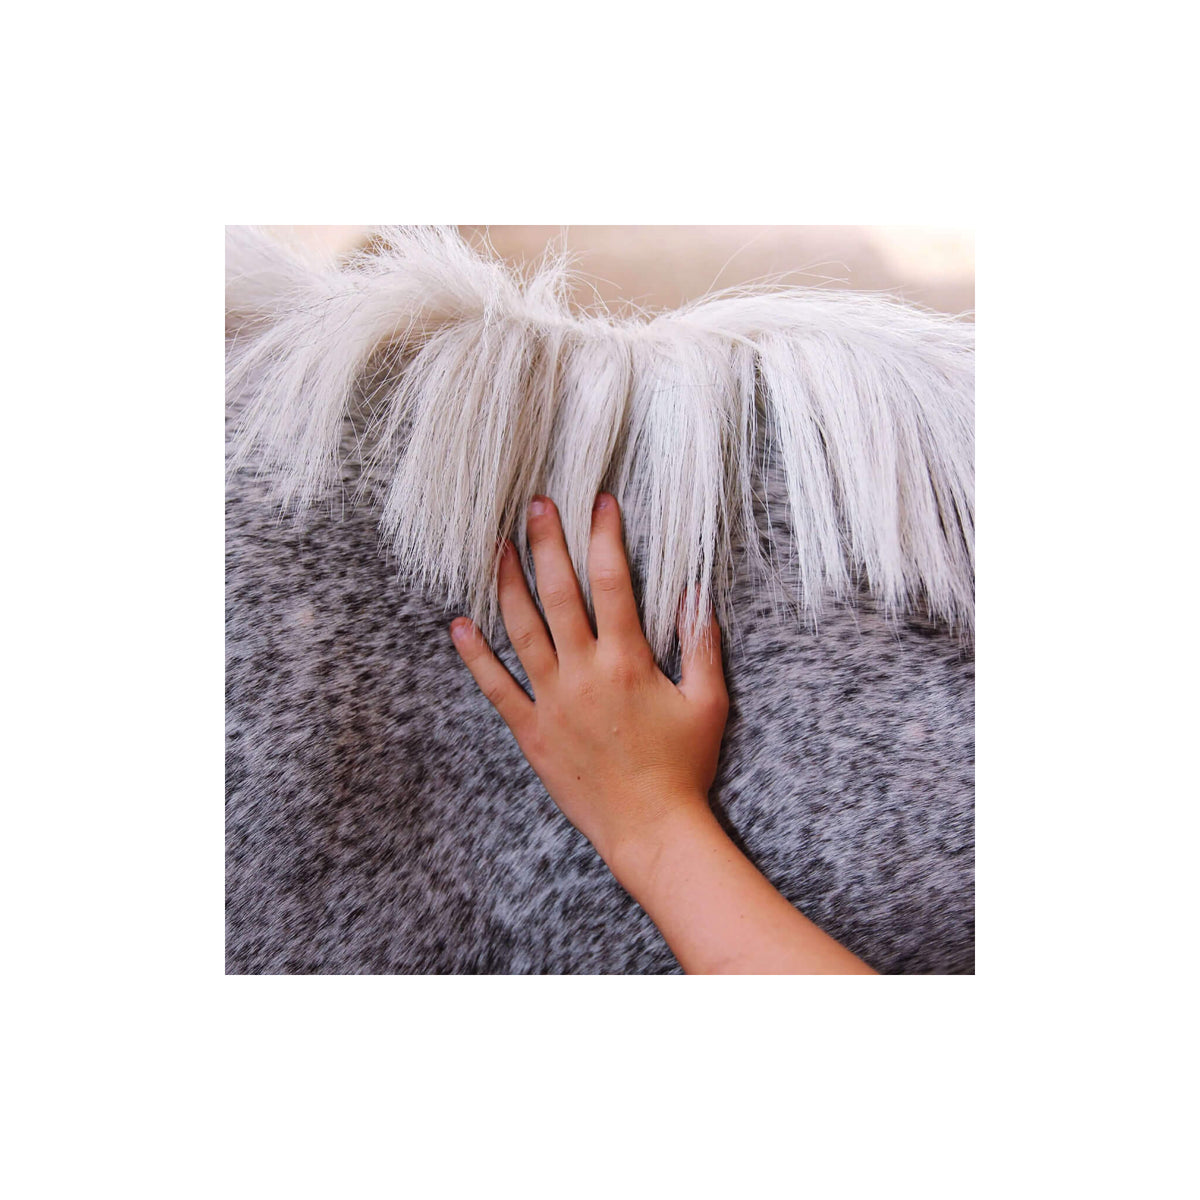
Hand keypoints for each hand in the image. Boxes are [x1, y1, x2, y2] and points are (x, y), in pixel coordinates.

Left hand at [450, 492, 727, 864]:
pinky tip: (459, 625)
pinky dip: (476, 656)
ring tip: (497, 547)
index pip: (613, 582)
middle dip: (547, 544)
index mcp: (627, 661)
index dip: (604, 537)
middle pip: (559, 594)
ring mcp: (552, 701)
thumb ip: (700, 645)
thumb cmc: (684, 767)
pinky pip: (496, 687)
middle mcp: (584, 672)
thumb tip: (694, 593)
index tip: (599, 504)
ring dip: (507, 584)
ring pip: (522, 630)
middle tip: (536, 505)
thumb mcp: (708, 703)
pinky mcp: (531, 730)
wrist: (651, 829)